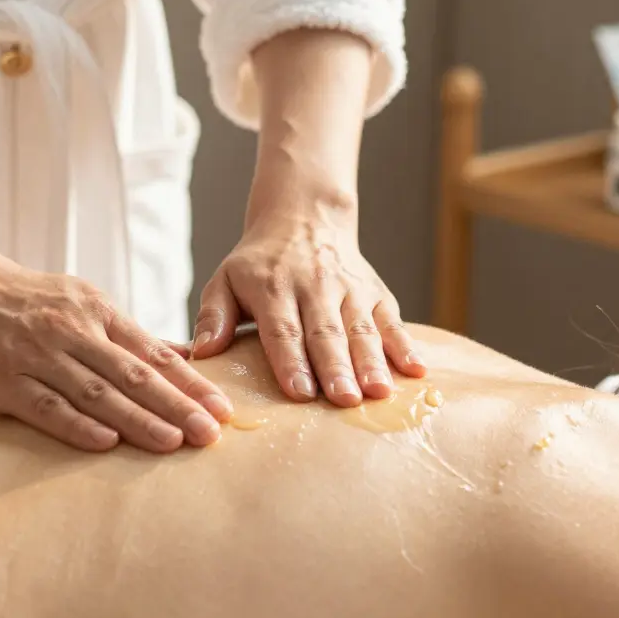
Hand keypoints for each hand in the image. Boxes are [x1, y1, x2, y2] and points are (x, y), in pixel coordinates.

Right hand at [0, 253, 232, 451]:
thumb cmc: (27, 300)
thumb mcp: (83, 302)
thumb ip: (129, 335)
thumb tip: (186, 357)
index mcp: (97, 312)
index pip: (153, 354)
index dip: (191, 383)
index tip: (224, 409)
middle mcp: (72, 332)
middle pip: (134, 375)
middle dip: (177, 405)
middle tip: (212, 434)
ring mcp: (37, 356)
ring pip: (96, 392)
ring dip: (138, 419)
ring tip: (173, 442)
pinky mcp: (4, 380)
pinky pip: (46, 407)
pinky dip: (77, 425)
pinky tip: (106, 442)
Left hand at [192, 215, 425, 406]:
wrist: (304, 217)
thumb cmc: (259, 264)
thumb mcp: (225, 279)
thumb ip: (212, 316)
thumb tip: (201, 352)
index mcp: (273, 287)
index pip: (283, 329)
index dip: (291, 361)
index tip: (299, 393)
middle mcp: (314, 286)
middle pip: (326, 332)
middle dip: (336, 368)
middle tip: (343, 400)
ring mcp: (349, 289)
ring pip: (361, 328)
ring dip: (372, 362)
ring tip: (379, 393)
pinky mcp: (375, 292)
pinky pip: (392, 319)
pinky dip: (405, 344)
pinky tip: (417, 369)